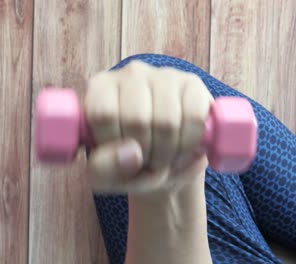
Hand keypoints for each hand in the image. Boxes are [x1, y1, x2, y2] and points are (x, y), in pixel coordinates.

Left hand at [85, 60, 212, 193]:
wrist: (168, 160)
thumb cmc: (130, 163)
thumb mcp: (105, 174)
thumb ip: (104, 168)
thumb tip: (132, 154)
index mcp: (101, 88)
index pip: (104, 114)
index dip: (114, 146)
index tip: (120, 158)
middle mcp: (132, 74)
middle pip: (137, 120)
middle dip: (145, 155)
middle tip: (148, 164)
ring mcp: (165, 75)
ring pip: (167, 121)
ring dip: (168, 154)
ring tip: (165, 159)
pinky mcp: (193, 84)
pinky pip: (194, 117)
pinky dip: (190, 143)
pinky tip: (184, 148)